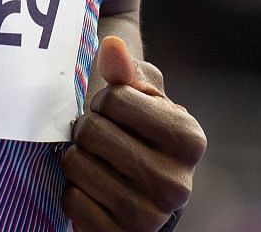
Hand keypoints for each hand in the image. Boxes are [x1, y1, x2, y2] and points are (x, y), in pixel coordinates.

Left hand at [63, 37, 205, 231]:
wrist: (143, 197)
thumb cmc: (141, 136)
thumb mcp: (144, 100)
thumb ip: (128, 71)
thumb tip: (111, 45)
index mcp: (189, 140)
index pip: (117, 98)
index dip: (105, 100)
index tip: (114, 112)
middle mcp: (176, 183)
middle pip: (94, 130)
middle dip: (87, 128)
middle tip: (99, 138)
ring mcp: (150, 216)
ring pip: (77, 165)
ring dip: (75, 158)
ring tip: (92, 159)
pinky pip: (72, 201)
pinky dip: (72, 191)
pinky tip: (89, 187)